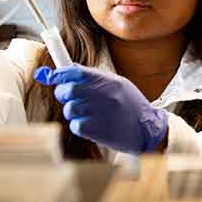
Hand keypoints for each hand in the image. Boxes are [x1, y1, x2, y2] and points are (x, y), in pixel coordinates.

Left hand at [35, 64, 167, 153]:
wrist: (148, 130)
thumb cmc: (130, 106)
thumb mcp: (118, 85)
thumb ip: (94, 77)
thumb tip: (67, 70)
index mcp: (109, 81)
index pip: (76, 72)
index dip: (60, 74)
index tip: (53, 77)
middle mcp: (104, 95)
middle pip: (69, 89)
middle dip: (62, 93)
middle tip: (66, 97)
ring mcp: (101, 113)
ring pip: (70, 108)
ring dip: (71, 111)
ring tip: (83, 113)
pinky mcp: (98, 131)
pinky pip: (76, 125)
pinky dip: (78, 126)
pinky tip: (89, 125)